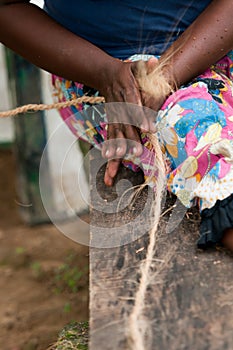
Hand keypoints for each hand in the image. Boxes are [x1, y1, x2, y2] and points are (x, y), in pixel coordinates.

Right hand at [99, 58, 167, 185]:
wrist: (105, 74)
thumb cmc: (126, 71)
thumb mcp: (135, 65)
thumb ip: (145, 66)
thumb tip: (155, 62)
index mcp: (125, 89)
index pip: (134, 104)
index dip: (140, 116)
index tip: (148, 128)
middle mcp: (118, 104)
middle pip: (124, 122)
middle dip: (130, 137)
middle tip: (137, 151)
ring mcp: (113, 113)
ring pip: (115, 131)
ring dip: (117, 145)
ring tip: (119, 158)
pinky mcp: (111, 120)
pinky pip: (109, 134)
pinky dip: (108, 146)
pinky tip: (108, 159)